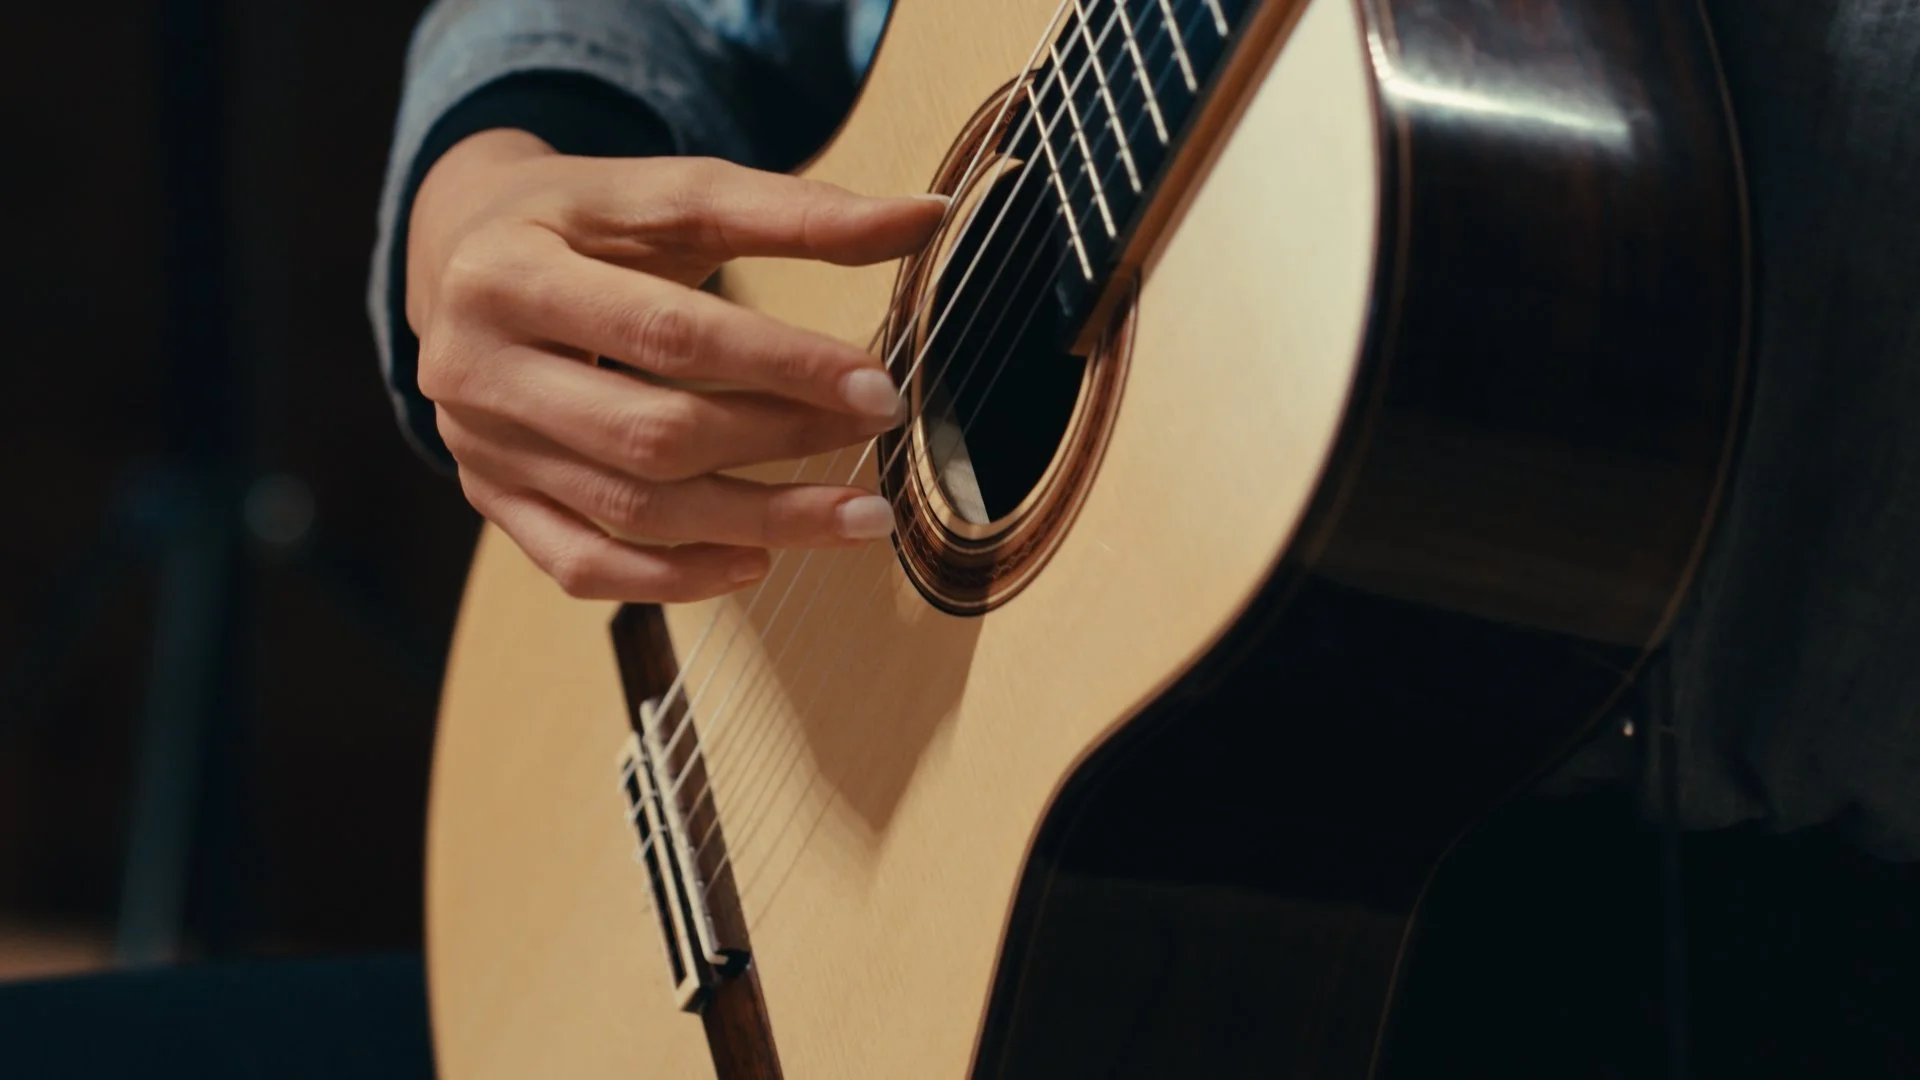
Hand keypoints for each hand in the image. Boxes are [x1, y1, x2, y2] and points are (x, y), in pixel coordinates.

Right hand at [406, 129, 945, 602]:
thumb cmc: (583, 221)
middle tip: (879, 437)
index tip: (879, 386)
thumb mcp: (667, 196)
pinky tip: (758, 561)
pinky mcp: (491, 499)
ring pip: (630, 510)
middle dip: (781, 440)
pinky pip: (584, 565)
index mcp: (510, 272)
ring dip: (758, 522)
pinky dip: (676, 578)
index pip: (668, 334)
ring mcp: (477, 445)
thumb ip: (792, 212)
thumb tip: (926, 215)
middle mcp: (474, 366)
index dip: (782, 365)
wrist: (461, 254)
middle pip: (652, 433)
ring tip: (858, 518)